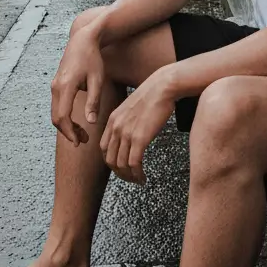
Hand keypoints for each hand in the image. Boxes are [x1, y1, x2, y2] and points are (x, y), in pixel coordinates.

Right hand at [50, 17, 107, 144]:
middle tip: (83, 141)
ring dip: (67, 126)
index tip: (79, 143)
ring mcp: (54, 85)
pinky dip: (65, 117)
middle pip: (56, 118)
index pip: (63, 116)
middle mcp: (56, 87)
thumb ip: (94, 101)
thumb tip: (91, 123)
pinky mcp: (56, 85)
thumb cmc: (93, 58)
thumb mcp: (97, 80)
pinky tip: (78, 122)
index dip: (69, 132)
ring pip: (55, 113)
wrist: (82, 40)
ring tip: (83, 134)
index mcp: (66, 85)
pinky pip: (57, 106)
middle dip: (68, 132)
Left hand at [100, 68, 176, 183]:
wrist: (162, 87)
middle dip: (119, 173)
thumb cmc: (152, 94)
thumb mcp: (131, 107)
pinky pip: (134, 164)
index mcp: (112, 120)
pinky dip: (137, 174)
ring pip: (121, 165)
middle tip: (130, 177)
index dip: (111, 161)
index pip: (104, 148)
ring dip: (129, 176)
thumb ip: (126, 121)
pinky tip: (143, 177)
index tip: (120, 166)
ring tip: (138, 179)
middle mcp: (116, 128)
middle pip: (110, 159)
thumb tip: (131, 134)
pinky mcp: (139, 138)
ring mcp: (126, 133)